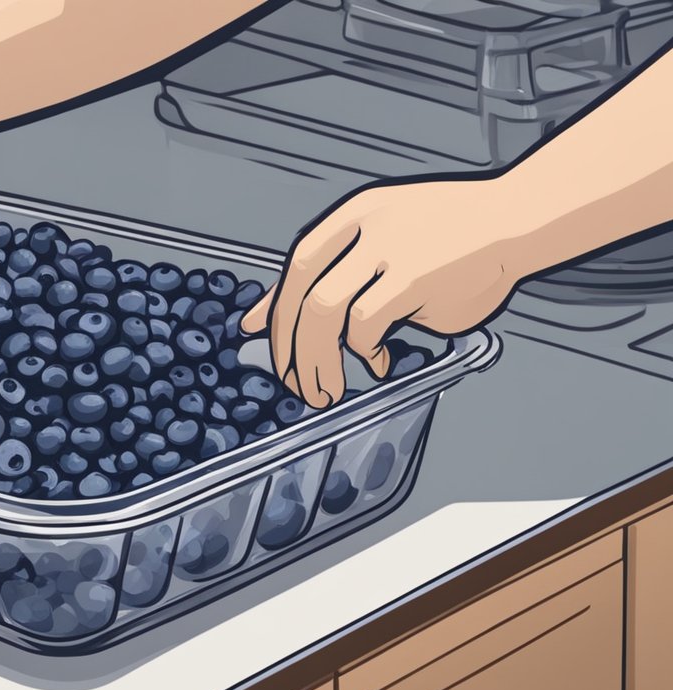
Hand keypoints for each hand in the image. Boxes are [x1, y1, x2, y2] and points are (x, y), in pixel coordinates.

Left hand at [241, 178, 527, 407]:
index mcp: (356, 214)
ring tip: (323, 389)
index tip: (255, 334)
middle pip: (304, 294)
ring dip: (317, 360)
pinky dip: (364, 352)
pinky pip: (367, 326)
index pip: (297, 262)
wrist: (518, 219)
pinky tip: (376, 361)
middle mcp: (367, 229)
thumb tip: (268, 315)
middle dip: (289, 347)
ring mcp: (390, 251)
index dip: (273, 303)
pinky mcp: (414, 279)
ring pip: (324, 313)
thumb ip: (334, 268)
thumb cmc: (454, 233)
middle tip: (293, 381)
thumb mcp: (386, 232)